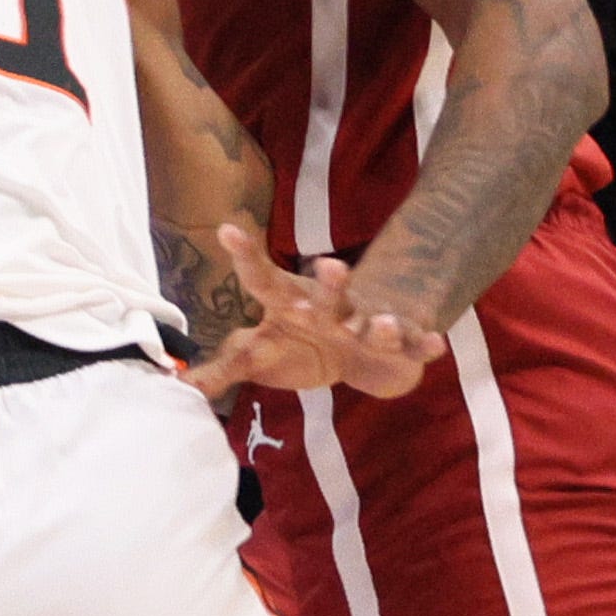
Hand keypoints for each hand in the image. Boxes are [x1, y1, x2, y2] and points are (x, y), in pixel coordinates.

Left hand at [181, 227, 444, 408]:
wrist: (365, 347)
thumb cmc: (304, 340)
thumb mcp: (261, 352)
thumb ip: (225, 366)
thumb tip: (178, 385)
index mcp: (291, 302)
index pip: (262, 278)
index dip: (246, 256)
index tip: (226, 230)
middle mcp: (332, 307)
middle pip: (329, 294)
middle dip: (330, 283)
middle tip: (329, 265)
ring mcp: (368, 324)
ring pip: (374, 321)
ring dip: (379, 322)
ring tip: (379, 323)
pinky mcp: (400, 346)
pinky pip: (413, 345)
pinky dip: (424, 344)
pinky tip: (436, 344)